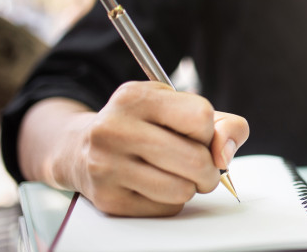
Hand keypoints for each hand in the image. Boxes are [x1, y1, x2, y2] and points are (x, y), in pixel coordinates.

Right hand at [49, 82, 247, 216]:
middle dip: (209, 169)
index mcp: (136, 97)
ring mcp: (106, 165)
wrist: (82, 149)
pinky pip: (165, 209)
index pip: (200, 117)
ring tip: (178, 175)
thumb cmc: (144, 126)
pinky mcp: (108, 199)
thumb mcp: (179, 108)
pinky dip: (171, 201)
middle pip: (195, 159)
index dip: (208, 131)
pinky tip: (156, 185)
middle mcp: (115, 128)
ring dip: (191, 187)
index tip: (197, 134)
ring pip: (182, 189)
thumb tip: (225, 154)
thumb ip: (222, 124)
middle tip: (202, 167)